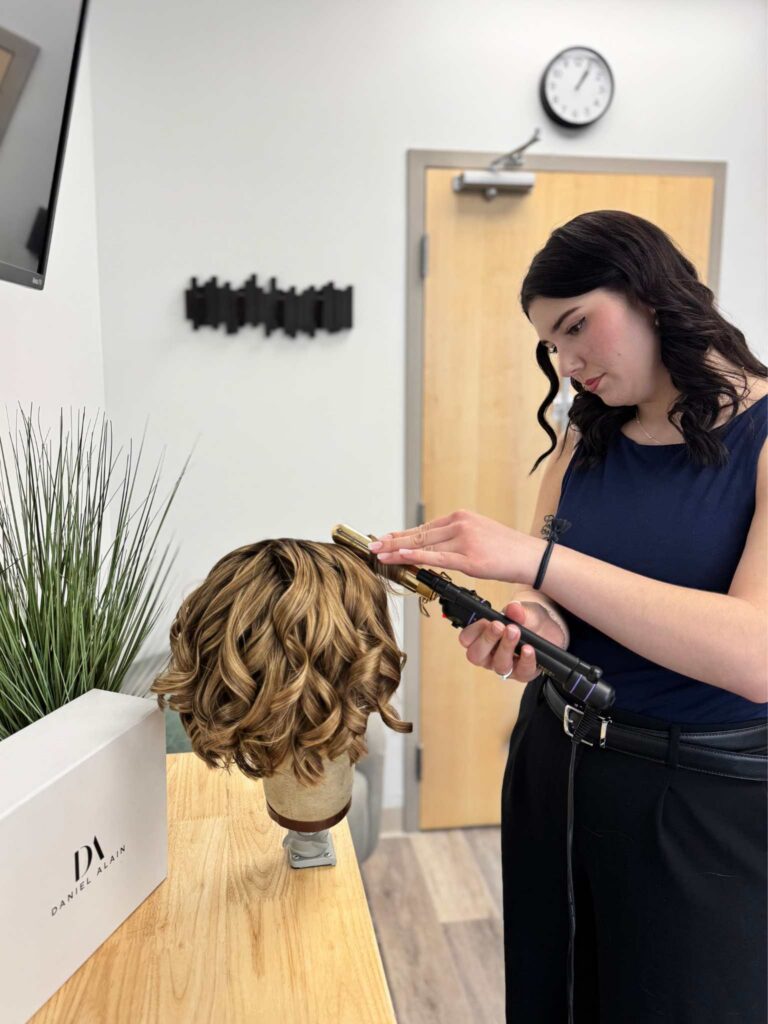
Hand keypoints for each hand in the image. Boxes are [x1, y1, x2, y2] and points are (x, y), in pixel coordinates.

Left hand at [368, 509, 540, 584]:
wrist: (528, 556)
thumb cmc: (505, 548)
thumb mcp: (478, 534)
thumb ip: (455, 537)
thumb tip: (434, 545)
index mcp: (460, 517)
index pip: (424, 527)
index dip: (402, 534)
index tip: (384, 537)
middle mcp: (459, 524)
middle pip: (419, 534)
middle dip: (392, 540)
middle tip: (372, 545)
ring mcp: (463, 541)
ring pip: (424, 545)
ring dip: (398, 550)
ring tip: (379, 554)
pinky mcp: (469, 559)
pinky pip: (437, 558)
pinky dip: (417, 557)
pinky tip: (401, 556)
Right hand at [459, 600, 565, 681]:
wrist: (548, 631)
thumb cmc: (527, 621)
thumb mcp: (523, 611)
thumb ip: (517, 610)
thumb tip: (513, 608)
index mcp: (481, 637)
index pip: (466, 639)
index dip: (473, 631)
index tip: (485, 621)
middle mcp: (490, 655)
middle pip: (476, 655)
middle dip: (487, 639)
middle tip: (499, 626)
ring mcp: (505, 665)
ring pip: (499, 665)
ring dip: (506, 647)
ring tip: (515, 632)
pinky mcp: (523, 673)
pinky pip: (522, 671)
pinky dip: (526, 659)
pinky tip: (528, 648)